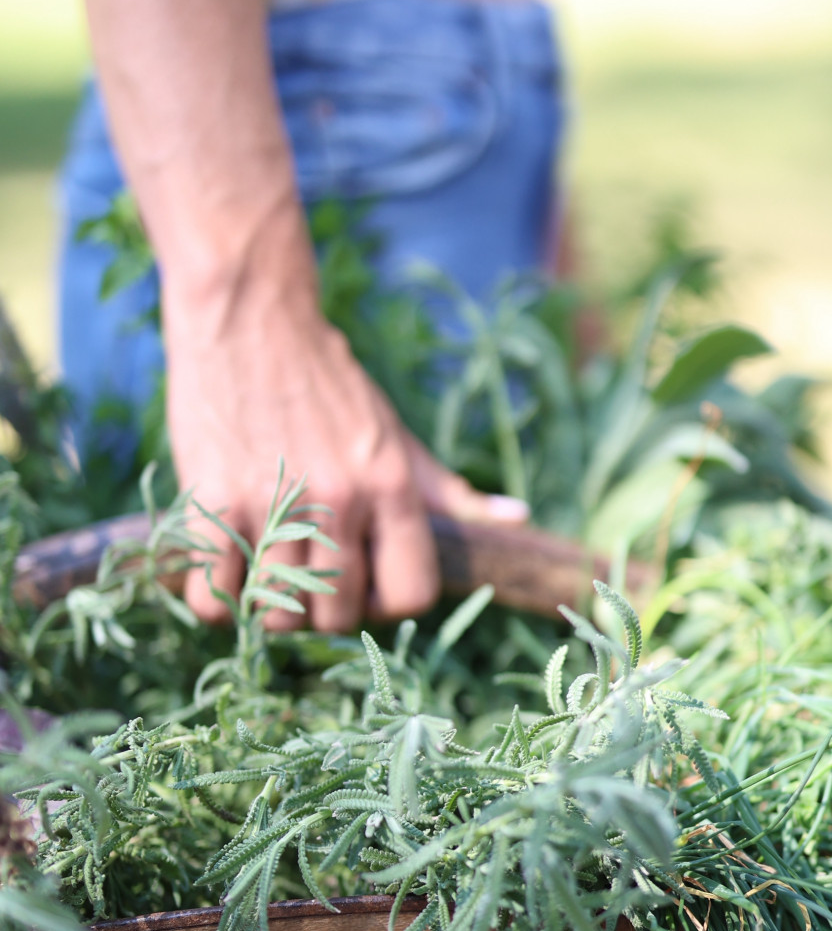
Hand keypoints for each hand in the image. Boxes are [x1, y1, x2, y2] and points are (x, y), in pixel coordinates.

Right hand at [166, 229, 527, 631]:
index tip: (361, 584)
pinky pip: (215, 597)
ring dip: (267, 605)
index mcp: (393, 487)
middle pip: (339, 615)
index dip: (386, 602)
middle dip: (322, 612)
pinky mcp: (215, 500)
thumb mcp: (396, 435)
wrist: (250, 315)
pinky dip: (215, 598)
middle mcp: (342, 499)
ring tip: (261, 569)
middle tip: (302, 578)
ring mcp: (276, 503)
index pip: (412, 595)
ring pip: (278, 613)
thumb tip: (518, 519)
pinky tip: (223, 566)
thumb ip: (450, 491)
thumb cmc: (329, 384)